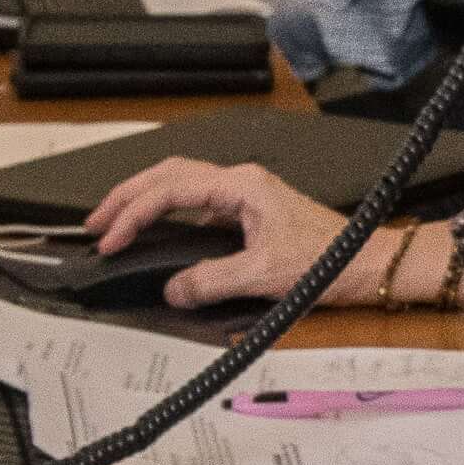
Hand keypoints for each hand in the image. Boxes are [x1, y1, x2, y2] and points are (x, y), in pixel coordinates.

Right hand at [82, 156, 415, 309]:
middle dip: (127, 196)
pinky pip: (197, 203)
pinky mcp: (249, 210)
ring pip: (181, 184)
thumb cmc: (330, 260)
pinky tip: (156, 232)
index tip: (110, 239)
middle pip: (168, 175)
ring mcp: (245, 194)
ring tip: (115, 223)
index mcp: (242, 186)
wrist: (368, 262)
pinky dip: (168, 212)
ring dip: (146, 201)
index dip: (133, 215)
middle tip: (96, 223)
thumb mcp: (264, 276)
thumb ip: (211, 282)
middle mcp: (241, 182)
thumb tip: (171, 289)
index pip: (170, 191)